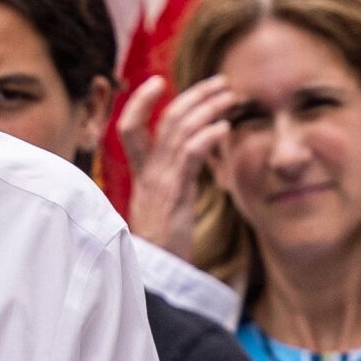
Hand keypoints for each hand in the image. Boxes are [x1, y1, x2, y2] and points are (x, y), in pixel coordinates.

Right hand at [115, 75, 240, 260]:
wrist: (151, 279)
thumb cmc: (161, 248)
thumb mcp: (161, 209)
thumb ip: (170, 183)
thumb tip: (189, 165)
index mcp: (141, 175)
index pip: (129, 127)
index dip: (139, 101)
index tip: (159, 81)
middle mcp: (148, 174)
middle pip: (163, 120)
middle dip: (193, 95)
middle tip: (220, 83)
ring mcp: (159, 183)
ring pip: (178, 131)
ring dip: (207, 108)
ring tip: (231, 97)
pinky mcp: (174, 196)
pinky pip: (188, 157)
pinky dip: (206, 137)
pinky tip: (224, 127)